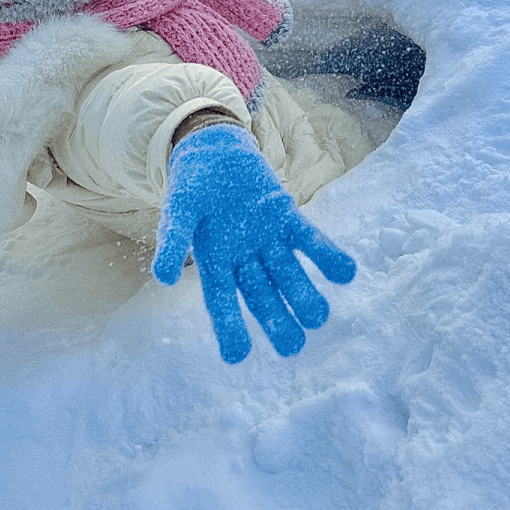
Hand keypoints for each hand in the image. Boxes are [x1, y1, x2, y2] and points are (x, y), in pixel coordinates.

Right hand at [153, 125, 355, 362]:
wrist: (214, 152)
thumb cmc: (191, 187)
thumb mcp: (178, 209)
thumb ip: (173, 239)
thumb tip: (163, 276)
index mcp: (214, 263)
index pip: (222, 301)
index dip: (228, 327)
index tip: (236, 356)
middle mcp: (244, 259)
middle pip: (262, 295)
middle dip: (277, 320)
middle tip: (293, 345)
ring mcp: (267, 240)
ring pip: (288, 273)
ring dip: (304, 294)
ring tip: (319, 315)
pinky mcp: (286, 217)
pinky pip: (308, 238)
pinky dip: (326, 254)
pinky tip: (345, 271)